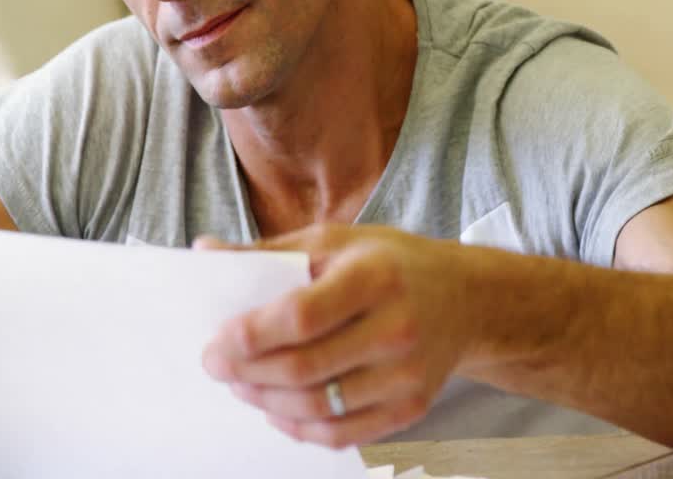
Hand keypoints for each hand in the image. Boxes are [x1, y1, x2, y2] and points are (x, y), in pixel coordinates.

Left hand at [200, 224, 473, 447]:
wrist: (467, 298)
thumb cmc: (392, 264)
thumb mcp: (337, 240)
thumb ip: (270, 252)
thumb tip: (205, 252)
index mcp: (375, 276)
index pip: (301, 316)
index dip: (250, 335)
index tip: (217, 340)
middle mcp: (397, 328)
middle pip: (304, 369)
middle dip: (246, 373)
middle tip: (216, 366)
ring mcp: (407, 374)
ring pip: (318, 407)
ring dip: (266, 402)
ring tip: (242, 386)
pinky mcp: (411, 406)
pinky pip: (343, 433)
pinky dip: (300, 427)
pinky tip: (278, 409)